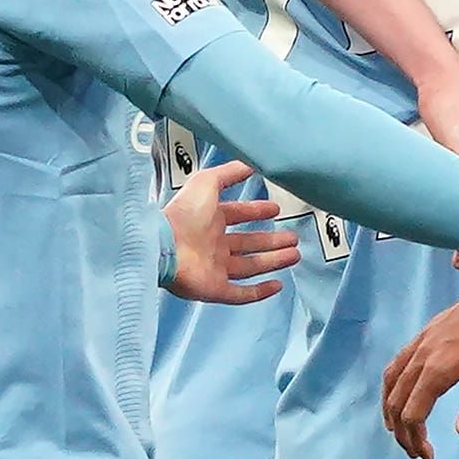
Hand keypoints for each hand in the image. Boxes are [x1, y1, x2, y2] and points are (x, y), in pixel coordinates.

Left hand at [162, 160, 298, 304]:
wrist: (164, 246)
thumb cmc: (183, 214)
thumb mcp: (207, 182)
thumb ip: (229, 173)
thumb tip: (249, 164)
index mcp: (209, 220)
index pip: (238, 215)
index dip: (257, 211)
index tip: (275, 209)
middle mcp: (212, 245)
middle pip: (248, 243)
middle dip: (271, 240)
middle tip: (292, 238)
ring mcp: (214, 268)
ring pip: (250, 266)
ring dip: (272, 261)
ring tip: (294, 255)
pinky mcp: (215, 289)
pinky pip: (241, 293)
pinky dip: (260, 291)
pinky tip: (277, 285)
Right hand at [382, 281, 458, 456]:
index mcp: (440, 368)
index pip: (413, 413)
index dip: (416, 438)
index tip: (428, 456)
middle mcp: (423, 355)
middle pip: (397, 401)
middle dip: (401, 431)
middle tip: (416, 451)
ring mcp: (421, 342)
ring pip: (391, 381)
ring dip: (391, 409)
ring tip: (399, 430)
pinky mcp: (425, 334)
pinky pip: (397, 363)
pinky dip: (392, 385)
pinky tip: (400, 393)